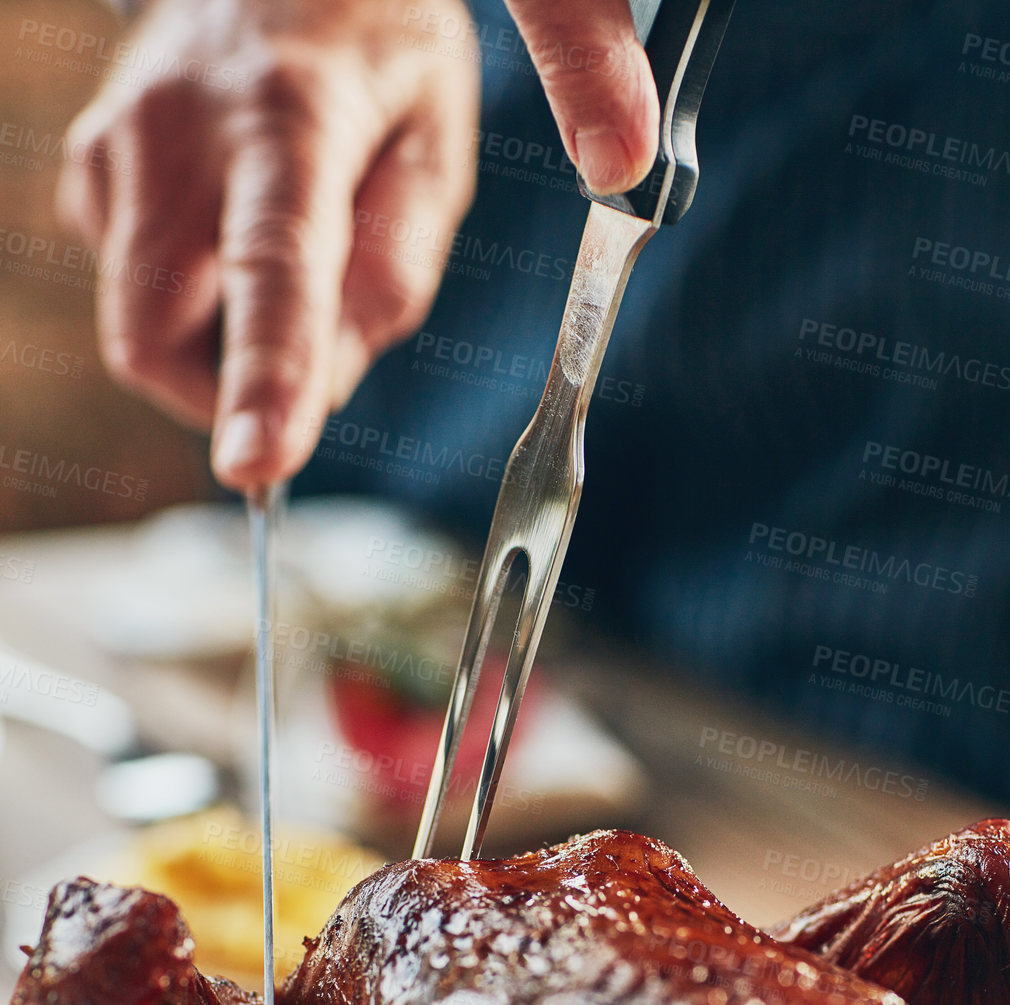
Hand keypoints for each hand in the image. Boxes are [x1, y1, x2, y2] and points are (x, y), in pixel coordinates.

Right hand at [57, 0, 657, 492]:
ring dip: (212, 350)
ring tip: (277, 269)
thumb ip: (399, 267)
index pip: (271, 270)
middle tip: (301, 357)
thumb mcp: (436, 141)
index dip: (262, 380)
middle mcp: (180, 130)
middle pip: (157, 337)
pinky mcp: (90, 165)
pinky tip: (229, 231)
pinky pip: (131, 288)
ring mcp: (118, 145)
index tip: (256, 466)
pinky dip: (191, 303)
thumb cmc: (372, 50)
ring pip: (139, 329)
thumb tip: (330, 380)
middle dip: (223, 396)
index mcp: (290, 117)